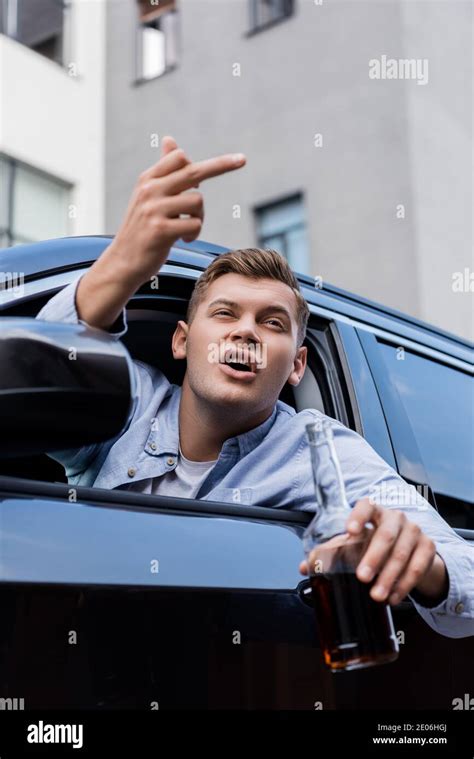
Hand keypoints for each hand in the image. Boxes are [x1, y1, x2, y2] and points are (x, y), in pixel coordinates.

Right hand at [109, 135, 245, 284]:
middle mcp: (150, 190)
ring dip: (200, 217)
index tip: (214, 169)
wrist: (123, 261)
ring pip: (197, 201)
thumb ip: (163, 171)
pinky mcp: (160, 230)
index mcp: (148, 179)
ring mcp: (154, 210)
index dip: (197, 164)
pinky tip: (184, 240)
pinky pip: (195, 224)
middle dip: (222, 165)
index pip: (179, 157)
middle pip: (193, 171)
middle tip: (243, 159)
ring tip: (187, 229)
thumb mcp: (148, 196)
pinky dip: (195, 233)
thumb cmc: (142, 228)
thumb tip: (170, 139)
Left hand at [299, 497, 448, 604]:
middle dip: (374, 557)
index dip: (359, 516)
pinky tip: (394, 597)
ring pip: (403, 553)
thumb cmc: (373, 543)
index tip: (350, 531)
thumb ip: (329, 553)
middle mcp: (395, 517)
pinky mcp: (428, 547)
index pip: (366, 505)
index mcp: (373, 511)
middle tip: (362, 577)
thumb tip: (305, 567)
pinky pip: (418, 567)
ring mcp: (414, 531)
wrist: (409, 548)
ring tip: (377, 596)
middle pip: (386, 534)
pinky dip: (405, 584)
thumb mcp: (353, 545)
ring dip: (389, 577)